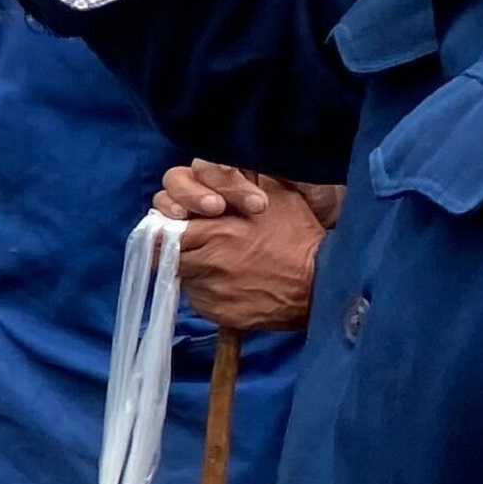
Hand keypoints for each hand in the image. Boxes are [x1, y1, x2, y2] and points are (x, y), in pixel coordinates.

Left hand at [154, 161, 323, 334]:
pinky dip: (207, 290)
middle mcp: (207, 263)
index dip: (166, 226)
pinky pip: (198, 298)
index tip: (178, 224)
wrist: (322, 283)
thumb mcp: (274, 196)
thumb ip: (234, 181)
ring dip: (192, 268)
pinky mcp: (216, 312)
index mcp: (215, 232)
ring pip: (181, 276)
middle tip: (193, 243)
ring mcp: (209, 291)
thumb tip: (203, 171)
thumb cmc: (298, 237)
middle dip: (173, 246)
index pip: (161, 230)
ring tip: (220, 263)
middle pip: (164, 254)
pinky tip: (230, 283)